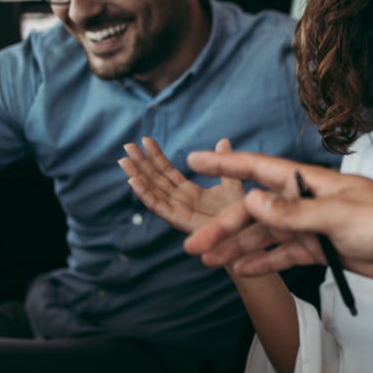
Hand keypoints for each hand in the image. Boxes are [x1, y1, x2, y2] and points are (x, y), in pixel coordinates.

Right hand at [119, 137, 243, 233]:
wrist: (248, 232)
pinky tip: (133, 180)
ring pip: (152, 191)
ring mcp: (178, 210)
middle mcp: (180, 201)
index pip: (168, 171)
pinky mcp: (179, 220)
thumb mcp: (232, 181)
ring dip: (137, 176)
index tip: (145, 140)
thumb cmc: (241, 213)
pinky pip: (158, 206)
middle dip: (141, 163)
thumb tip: (222, 141)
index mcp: (190, 192)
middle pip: (155, 179)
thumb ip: (223, 164)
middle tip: (127, 145)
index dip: (156, 156)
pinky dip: (145, 193)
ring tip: (123, 160)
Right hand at [182, 153, 372, 279]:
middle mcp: (309, 201)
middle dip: (224, 226)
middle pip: (257, 211)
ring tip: (209, 261)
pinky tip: (243, 270)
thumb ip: (294, 212)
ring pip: (268, 236)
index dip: (227, 165)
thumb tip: (251, 199)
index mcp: (312, 183)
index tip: (195, 160)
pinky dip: (266, 262)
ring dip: (240, 247)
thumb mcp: (339, 217)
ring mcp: (316, 226)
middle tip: (194, 245)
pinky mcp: (325, 250)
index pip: (260, 170)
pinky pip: (288, 255)